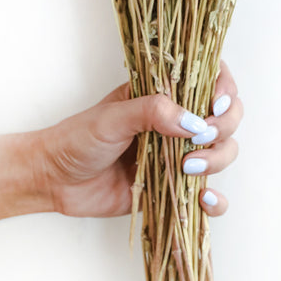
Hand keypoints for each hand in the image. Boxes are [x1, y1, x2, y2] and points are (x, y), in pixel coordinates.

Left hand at [30, 61, 242, 218]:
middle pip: (226, 116)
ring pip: (223, 152)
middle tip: (200, 140)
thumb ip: (152, 112)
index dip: (224, 89)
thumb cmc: (77, 139)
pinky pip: (209, 195)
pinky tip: (204, 199)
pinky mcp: (174, 188)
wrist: (54, 180)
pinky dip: (216, 201)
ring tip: (187, 169)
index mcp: (164, 94)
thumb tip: (195, 123)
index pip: (209, 79)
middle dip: (224, 127)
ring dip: (218, 161)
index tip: (216, 104)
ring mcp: (178, 155)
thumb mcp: (112, 118)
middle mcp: (177, 122)